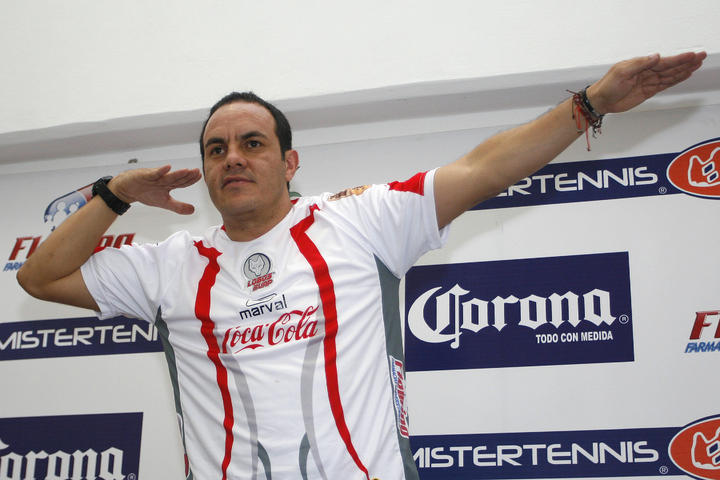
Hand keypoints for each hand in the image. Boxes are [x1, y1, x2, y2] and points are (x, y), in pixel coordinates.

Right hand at [109, 165, 201, 213]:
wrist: (127, 189)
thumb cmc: (146, 193)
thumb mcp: (164, 203)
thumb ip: (178, 206)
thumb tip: (193, 210)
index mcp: (169, 185)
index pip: (182, 182)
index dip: (191, 180)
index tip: (200, 176)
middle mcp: (164, 180)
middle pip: (177, 178)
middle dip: (187, 175)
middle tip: (197, 171)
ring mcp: (155, 177)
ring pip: (168, 176)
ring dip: (177, 173)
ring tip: (186, 171)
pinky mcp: (145, 176)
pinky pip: (154, 173)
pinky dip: (160, 171)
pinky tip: (167, 167)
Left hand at [586, 51, 705, 114]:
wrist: (601, 101)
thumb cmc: (607, 85)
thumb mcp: (621, 72)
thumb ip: (640, 64)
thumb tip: (656, 56)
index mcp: (640, 64)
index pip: (663, 61)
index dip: (678, 59)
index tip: (691, 55)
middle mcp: (646, 72)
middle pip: (670, 67)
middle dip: (685, 62)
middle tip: (700, 57)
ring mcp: (648, 81)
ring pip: (669, 75)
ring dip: (683, 70)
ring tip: (697, 65)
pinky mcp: (648, 91)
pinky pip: (664, 85)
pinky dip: (674, 80)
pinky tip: (684, 75)